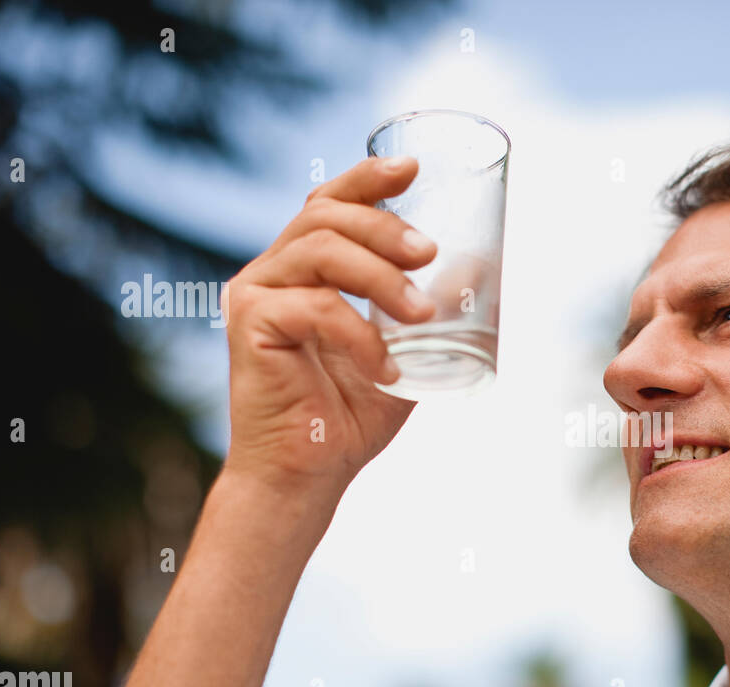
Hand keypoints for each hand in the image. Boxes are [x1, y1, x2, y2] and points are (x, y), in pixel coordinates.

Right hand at [220, 156, 438, 502]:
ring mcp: (256, 294)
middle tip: (429, 254)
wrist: (309, 475)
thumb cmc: (352, 416)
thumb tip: (480, 270)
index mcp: (303, 270)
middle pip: (325, 214)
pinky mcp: (249, 324)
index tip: (410, 168)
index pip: (327, 203)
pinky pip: (316, 306)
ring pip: (322, 250)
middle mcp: (272, 272)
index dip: (366, 178)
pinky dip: (360, 335)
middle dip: (385, 225)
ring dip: (382, 277)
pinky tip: (386, 369)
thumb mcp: (407, 352)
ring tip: (422, 313)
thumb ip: (429, 310)